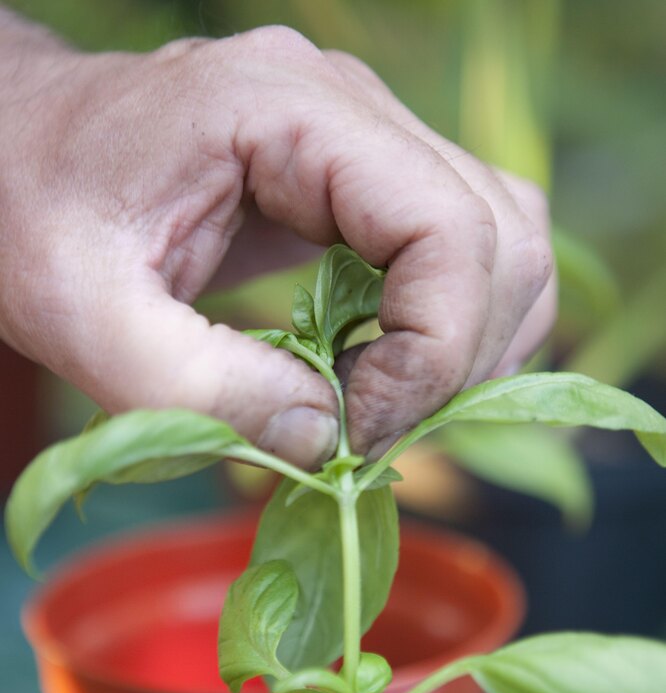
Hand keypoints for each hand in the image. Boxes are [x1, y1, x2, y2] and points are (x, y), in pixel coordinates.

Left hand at [0, 16, 554, 467]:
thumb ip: (202, 392)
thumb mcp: (88, 321)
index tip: (361, 430)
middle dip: (461, 358)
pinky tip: (388, 372)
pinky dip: (453, 328)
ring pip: (506, 241)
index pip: (447, 226)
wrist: (16, 159)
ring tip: (388, 407)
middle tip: (374, 430)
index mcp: (285, 108)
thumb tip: (326, 439)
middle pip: (503, 234)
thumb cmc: (34, 217)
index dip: (434, 351)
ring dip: (473, 346)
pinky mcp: (365, 182)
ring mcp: (368, 139)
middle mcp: (350, 107)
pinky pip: (466, 251)